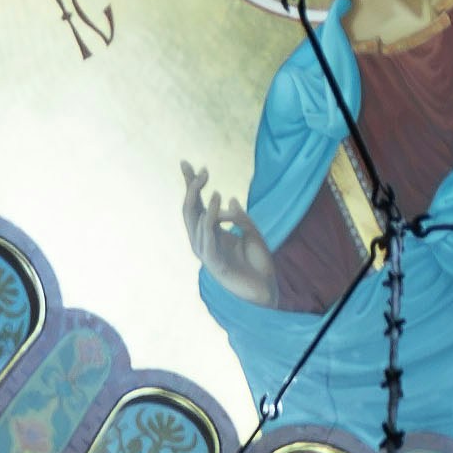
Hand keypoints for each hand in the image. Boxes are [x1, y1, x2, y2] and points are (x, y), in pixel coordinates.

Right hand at [180, 159, 263, 291]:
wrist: (266, 289)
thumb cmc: (258, 263)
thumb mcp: (251, 232)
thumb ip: (240, 217)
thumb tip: (230, 200)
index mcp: (211, 232)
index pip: (196, 204)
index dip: (190, 184)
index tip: (185, 163)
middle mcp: (204, 241)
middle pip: (189, 210)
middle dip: (192, 188)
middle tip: (202, 171)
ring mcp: (206, 252)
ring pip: (195, 220)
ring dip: (202, 201)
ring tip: (211, 186)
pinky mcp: (213, 262)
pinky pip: (207, 236)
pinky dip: (211, 217)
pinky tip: (217, 203)